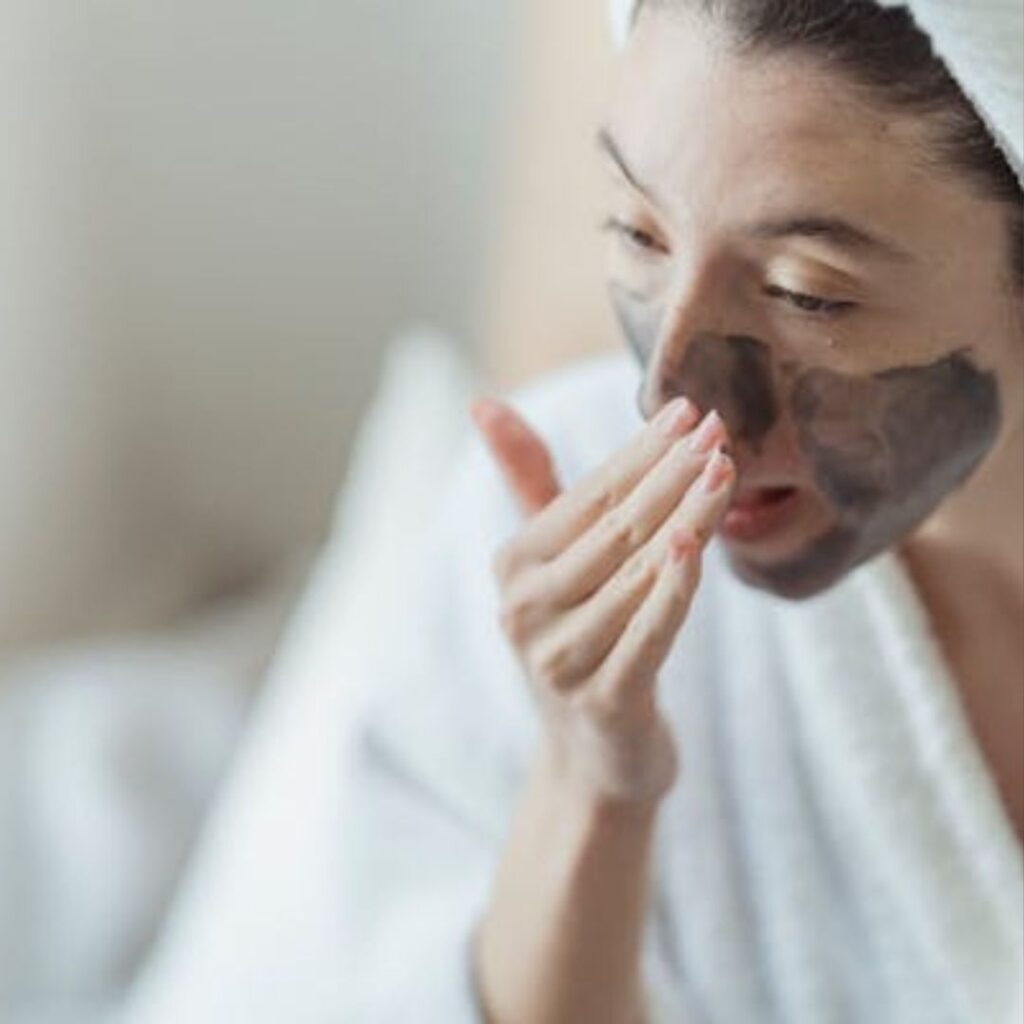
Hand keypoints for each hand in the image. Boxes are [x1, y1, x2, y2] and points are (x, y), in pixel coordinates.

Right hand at [470, 394, 734, 805]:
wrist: (592, 751)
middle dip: (669, 475)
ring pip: (635, 575)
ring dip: (686, 519)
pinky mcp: (605, 702)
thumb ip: (528, 480)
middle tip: (718, 428)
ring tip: (724, 472)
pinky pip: (648, 635)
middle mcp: (526, 610)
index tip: (689, 409)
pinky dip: (674, 590)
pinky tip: (697, 546)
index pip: (588, 495)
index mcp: (514, 565)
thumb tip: (483, 401)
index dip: (639, 451)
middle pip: (614, 529)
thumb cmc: (578, 631)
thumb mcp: (549, 558)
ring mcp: (561, 659)